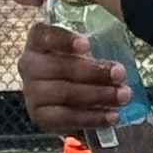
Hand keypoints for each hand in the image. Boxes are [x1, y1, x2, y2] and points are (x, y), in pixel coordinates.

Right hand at [17, 20, 131, 133]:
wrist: (62, 100)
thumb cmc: (75, 68)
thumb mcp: (82, 52)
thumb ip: (96, 50)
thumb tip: (120, 64)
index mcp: (37, 41)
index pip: (43, 35)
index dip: (64, 40)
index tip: (87, 46)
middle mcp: (29, 64)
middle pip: (59, 67)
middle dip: (94, 71)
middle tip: (120, 74)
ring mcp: (31, 92)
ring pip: (64, 93)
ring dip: (98, 95)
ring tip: (123, 96)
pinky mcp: (40, 115)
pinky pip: (67, 117)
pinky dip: (92, 117)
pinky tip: (112, 115)